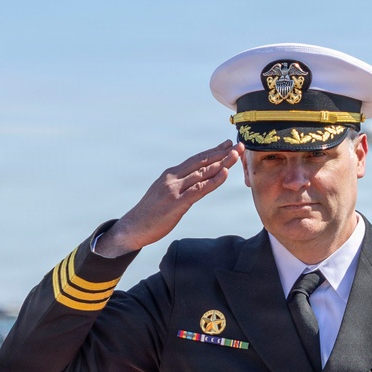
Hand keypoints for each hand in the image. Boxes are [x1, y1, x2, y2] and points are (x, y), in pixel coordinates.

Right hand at [96, 140, 243, 256]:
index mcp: (171, 174)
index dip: (213, 151)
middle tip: (238, 145)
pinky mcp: (177, 203)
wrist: (133, 227)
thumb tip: (194, 182)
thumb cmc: (150, 213)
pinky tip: (225, 173)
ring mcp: (174, 189)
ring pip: (202, 173)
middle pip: (201, 162)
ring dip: (222, 163)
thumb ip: (179, 186)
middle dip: (221, 152)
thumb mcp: (164, 193)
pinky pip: (199, 190)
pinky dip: (213, 181)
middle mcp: (173, 178)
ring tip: (236, 155)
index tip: (227, 144)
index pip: (196, 159)